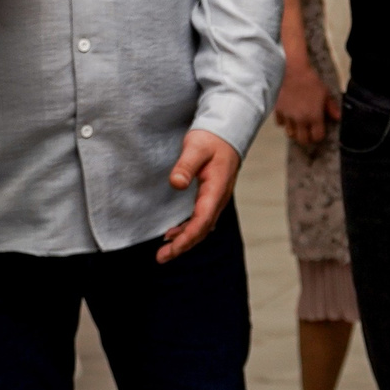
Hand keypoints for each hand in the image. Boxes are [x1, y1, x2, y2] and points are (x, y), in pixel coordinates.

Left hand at [160, 130, 239, 261]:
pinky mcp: (212, 196)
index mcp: (216, 188)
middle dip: (183, 245)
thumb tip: (176, 184)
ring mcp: (217, 198)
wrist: (228, 131)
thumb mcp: (195, 147)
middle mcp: (218, 197)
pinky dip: (190, 230)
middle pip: (203, 229)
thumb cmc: (212, 138)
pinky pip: (203, 219)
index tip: (169, 248)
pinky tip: (175, 232)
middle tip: (161, 257)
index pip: (202, 220)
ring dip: (186, 240)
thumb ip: (185, 166)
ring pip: (203, 226)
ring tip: (165, 250)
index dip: (186, 237)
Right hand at [275, 59, 339, 149]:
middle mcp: (301, 120)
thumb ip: (331, 107)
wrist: (292, 71)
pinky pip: (280, 124)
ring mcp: (288, 117)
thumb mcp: (325, 93)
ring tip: (298, 126)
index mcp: (314, 117)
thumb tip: (338, 118)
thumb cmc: (311, 81)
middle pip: (302, 140)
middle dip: (307, 138)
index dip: (319, 136)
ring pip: (290, 134)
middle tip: (309, 132)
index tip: (319, 132)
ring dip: (295, 132)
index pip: (317, 136)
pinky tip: (289, 117)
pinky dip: (284, 122)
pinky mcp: (278, 111)